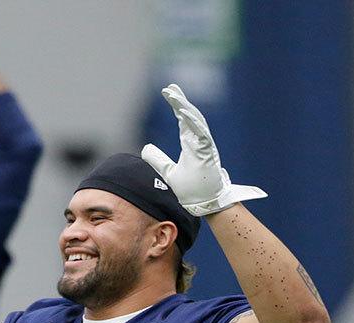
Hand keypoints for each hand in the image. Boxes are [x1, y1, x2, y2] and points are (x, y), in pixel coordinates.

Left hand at [140, 84, 265, 216]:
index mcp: (191, 144)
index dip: (176, 106)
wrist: (204, 204)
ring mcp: (205, 147)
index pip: (183, 120)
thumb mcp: (168, 172)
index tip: (168, 92)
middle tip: (170, 88)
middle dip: (180, 101)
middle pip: (190, 116)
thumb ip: (158, 159)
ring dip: (185, 108)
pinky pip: (202, 134)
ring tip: (174, 96)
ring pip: (196, 122)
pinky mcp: (208, 153)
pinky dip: (193, 123)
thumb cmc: (191, 190)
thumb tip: (145, 149)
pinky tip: (183, 112)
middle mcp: (199, 142)